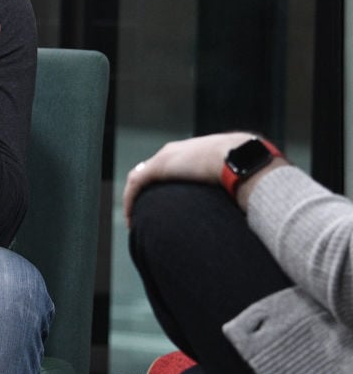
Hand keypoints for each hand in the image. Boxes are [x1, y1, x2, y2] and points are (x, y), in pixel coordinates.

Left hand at [122, 131, 254, 227]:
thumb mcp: (236, 177)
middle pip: (150, 172)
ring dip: (134, 199)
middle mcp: (173, 152)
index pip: (169, 167)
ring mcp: (164, 158)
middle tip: (144, 213)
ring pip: (139, 179)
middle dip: (145, 193)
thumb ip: (232, 187)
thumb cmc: (244, 169)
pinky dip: (130, 201)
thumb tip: (244, 206)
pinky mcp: (157, 168)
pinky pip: (135, 185)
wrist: (238, 157)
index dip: (163, 186)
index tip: (164, 205)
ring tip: (134, 221)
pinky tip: (131, 219)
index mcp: (190, 152)